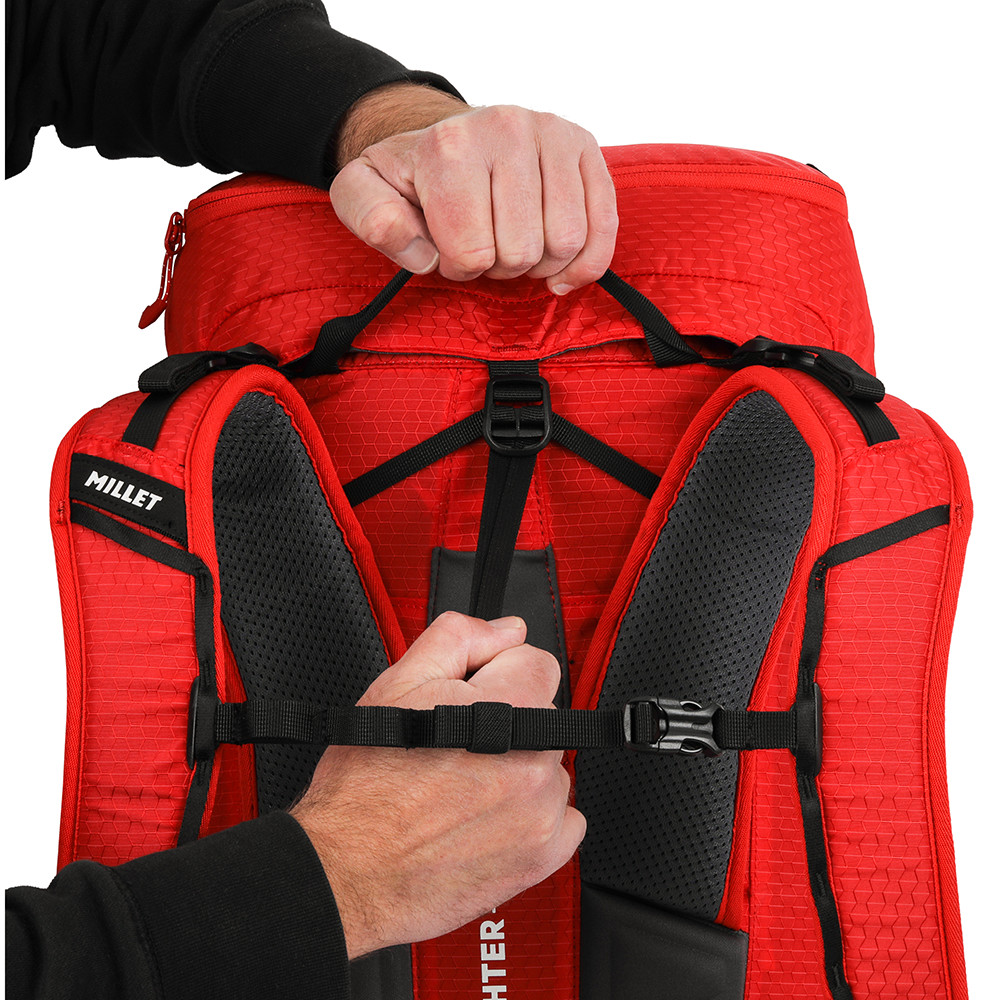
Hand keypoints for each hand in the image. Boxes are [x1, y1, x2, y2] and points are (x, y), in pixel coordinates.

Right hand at [289, 612, 583, 958]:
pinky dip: (532, 818)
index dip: (498, 672)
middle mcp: (536, 762)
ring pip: (549, 767)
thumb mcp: (399, 684)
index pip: (539, 663)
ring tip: (463, 789)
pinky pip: (562, 820)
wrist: (348, 870)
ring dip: (519, 771)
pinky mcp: (542, 857)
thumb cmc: (365, 787)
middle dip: (507, 722)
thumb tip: (506, 630)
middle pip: (544, 716)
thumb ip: (460, 638)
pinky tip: (486, 820)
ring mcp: (543, 814)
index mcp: (510, 711)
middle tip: (456, 747)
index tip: (472, 697)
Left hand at [330, 84, 617, 293]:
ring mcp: (552, 134)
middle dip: (499, 267)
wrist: (450, 139)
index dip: (459, 267)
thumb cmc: (413, 178)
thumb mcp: (364, 192)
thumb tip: (420, 253)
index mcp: (450, 146)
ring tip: (515, 243)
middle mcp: (506, 129)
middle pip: (522, 252)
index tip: (448, 247)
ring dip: (539, 264)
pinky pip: (603, 228)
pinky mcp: (586, 148)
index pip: (472, 253)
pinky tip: (561, 271)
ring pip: (565, 243)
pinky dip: (585, 263)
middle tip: (483, 244)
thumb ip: (371, 218)